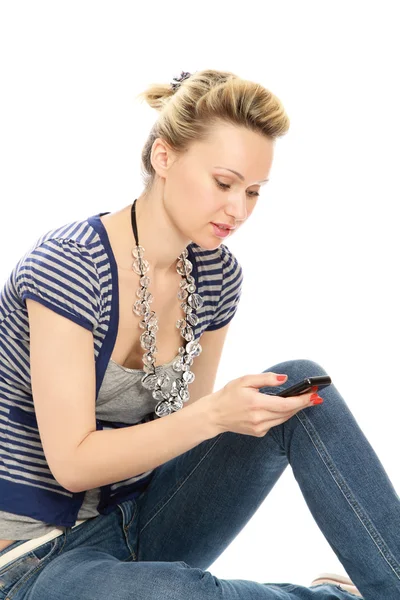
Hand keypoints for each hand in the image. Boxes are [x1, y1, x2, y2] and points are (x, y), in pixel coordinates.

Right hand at [203, 372, 320, 436]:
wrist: (214, 415)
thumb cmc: (228, 395)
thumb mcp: (244, 380)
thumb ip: (266, 379)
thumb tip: (284, 378)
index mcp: (256, 404)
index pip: (286, 404)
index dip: (302, 400)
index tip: (314, 394)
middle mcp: (259, 418)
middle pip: (288, 412)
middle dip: (303, 404)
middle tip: (316, 397)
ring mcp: (259, 428)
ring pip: (284, 419)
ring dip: (295, 410)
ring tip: (305, 400)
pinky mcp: (258, 433)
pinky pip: (275, 423)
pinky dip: (282, 415)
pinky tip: (284, 408)